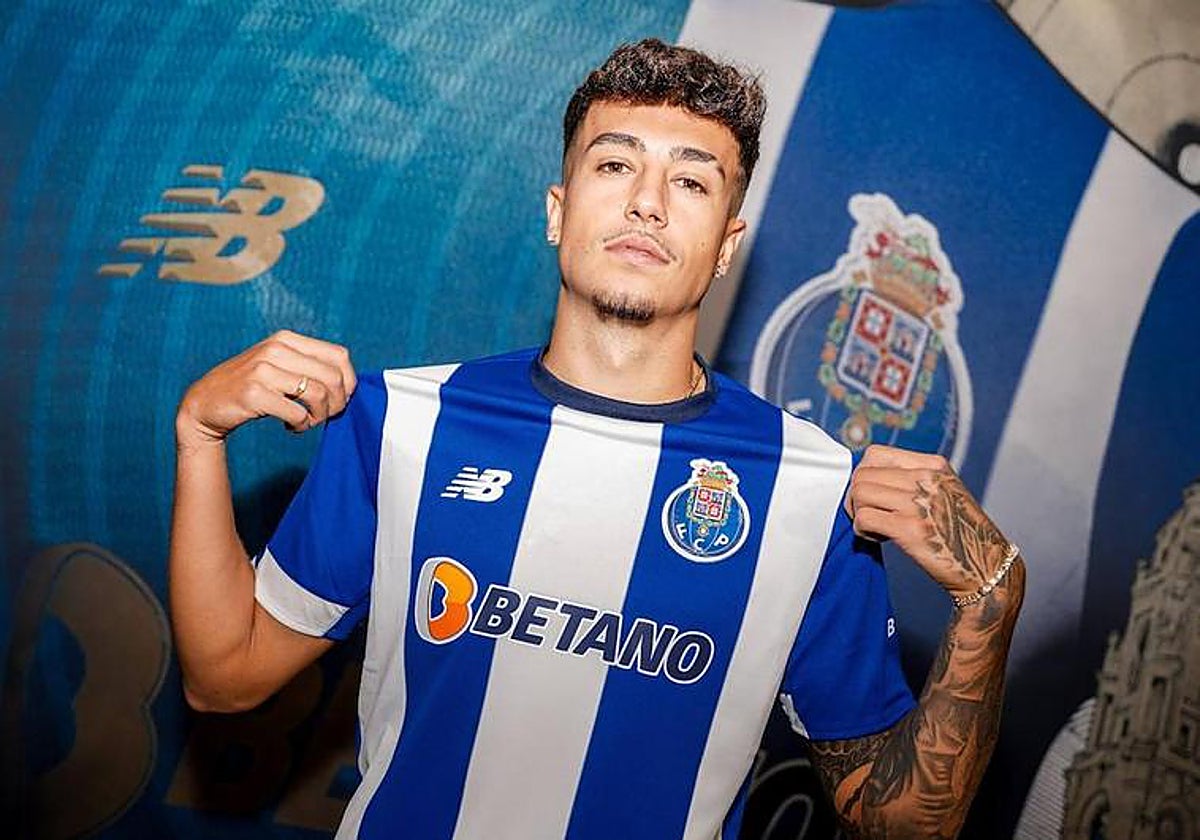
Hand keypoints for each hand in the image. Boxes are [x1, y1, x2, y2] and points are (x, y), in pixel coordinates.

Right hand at [176, 330, 355, 448]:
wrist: (205, 402)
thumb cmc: (251, 386)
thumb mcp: (278, 364)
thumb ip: (308, 365)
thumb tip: (349, 383)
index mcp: (286, 339)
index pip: (339, 355)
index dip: (349, 381)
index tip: (342, 398)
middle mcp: (276, 349)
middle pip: (333, 377)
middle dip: (338, 403)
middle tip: (326, 415)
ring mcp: (263, 370)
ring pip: (318, 394)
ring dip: (320, 416)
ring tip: (308, 422)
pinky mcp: (254, 394)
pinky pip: (297, 413)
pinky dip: (302, 426)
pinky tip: (292, 427)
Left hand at [846, 444, 1010, 602]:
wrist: (987, 567)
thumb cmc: (961, 534)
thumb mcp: (944, 491)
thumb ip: (913, 478)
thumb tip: (866, 476)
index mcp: (934, 465)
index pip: (876, 454)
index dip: (863, 475)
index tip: (870, 495)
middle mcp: (927, 478)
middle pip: (863, 474)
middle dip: (856, 497)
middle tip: (868, 516)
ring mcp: (919, 502)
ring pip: (860, 493)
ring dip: (858, 513)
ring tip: (875, 528)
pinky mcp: (910, 529)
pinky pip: (864, 517)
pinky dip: (862, 530)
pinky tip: (878, 539)